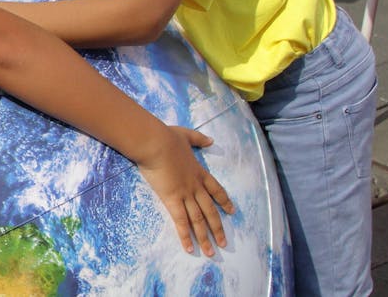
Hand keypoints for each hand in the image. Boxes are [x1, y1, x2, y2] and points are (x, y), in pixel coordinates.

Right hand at [134, 127, 235, 255]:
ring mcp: (185, 194)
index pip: (216, 190)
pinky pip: (181, 221)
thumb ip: (199, 139)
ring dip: (205, 237)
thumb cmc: (167, 137)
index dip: (224, 201)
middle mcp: (195, 186)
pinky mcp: (172, 199)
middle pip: (210, 211)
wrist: (156, 143)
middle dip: (218, 228)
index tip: (232, 211)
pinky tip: (189, 248)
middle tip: (224, 243)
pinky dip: (186, 235)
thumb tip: (211, 140)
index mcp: (199, 172)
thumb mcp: (186, 135)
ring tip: (211, 252)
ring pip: (198, 219)